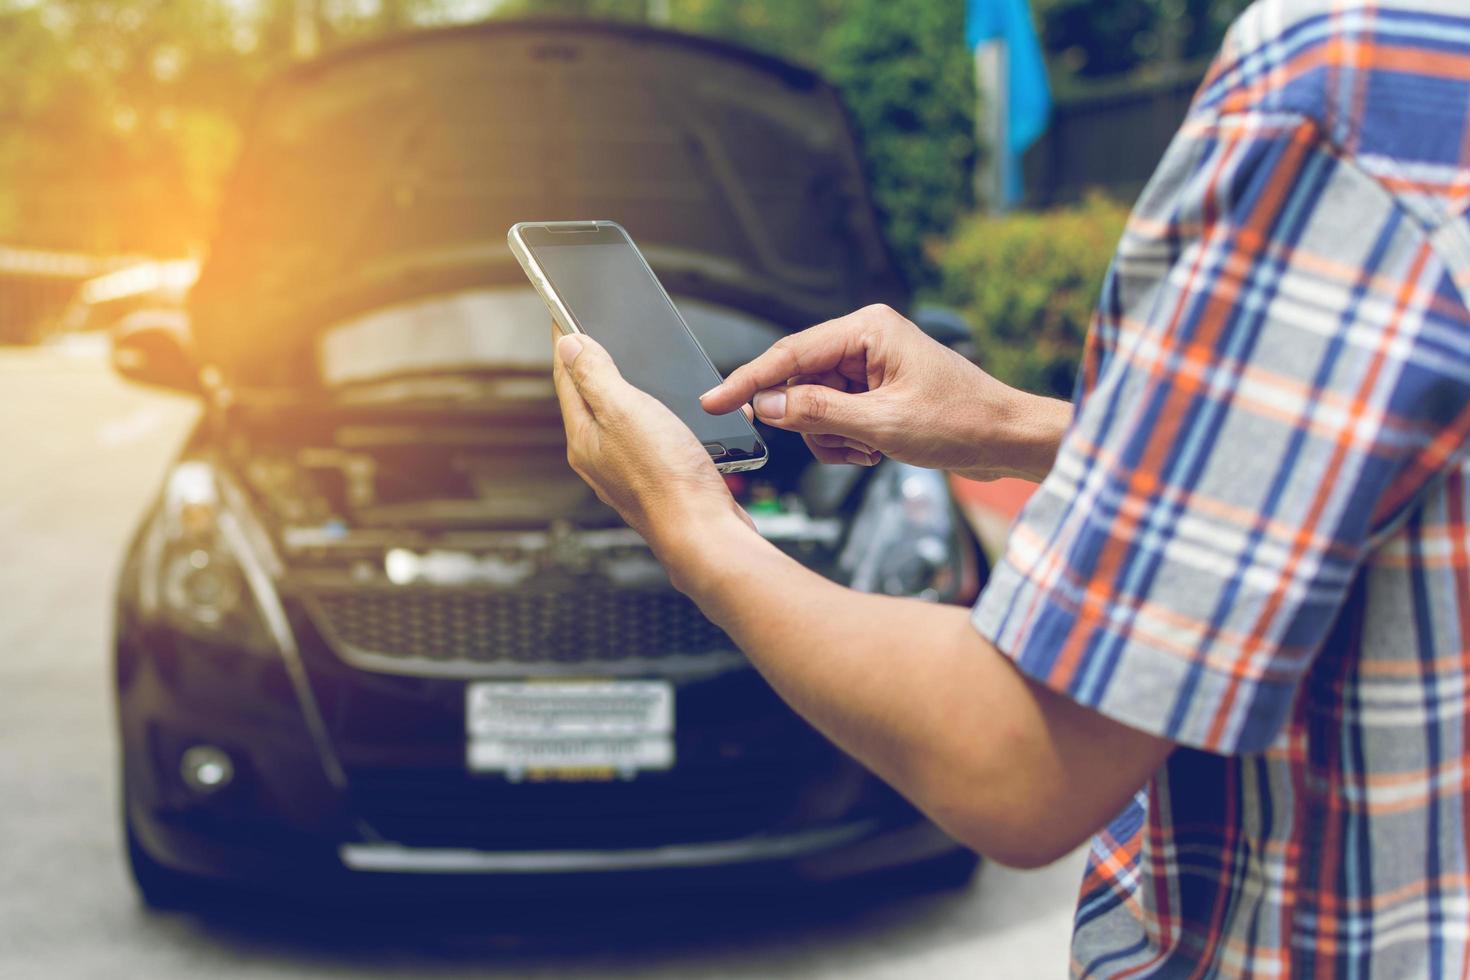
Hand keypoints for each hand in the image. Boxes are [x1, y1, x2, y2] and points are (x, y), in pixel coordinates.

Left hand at [551, 329, 754, 555]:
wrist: (706, 534)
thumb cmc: (668, 481)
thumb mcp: (626, 412)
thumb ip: (596, 376)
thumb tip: (571, 345)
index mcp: (584, 438)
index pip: (566, 377)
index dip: (567, 341)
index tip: (563, 313)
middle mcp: (601, 457)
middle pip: (590, 398)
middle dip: (593, 364)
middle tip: (594, 334)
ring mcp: (629, 470)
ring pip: (621, 418)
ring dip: (627, 389)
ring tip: (631, 367)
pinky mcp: (659, 479)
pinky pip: (650, 437)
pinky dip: (656, 416)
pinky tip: (671, 413)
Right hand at [700, 304, 1068, 482]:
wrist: (1008, 440)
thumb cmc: (962, 422)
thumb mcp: (881, 424)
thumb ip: (817, 413)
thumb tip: (765, 406)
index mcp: (867, 329)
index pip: (789, 354)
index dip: (747, 381)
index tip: (713, 400)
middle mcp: (866, 340)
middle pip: (799, 383)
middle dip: (811, 423)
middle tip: (845, 444)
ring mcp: (870, 366)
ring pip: (814, 407)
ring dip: (831, 438)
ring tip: (869, 451)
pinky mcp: (876, 390)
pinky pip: (835, 417)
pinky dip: (845, 442)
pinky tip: (875, 452)